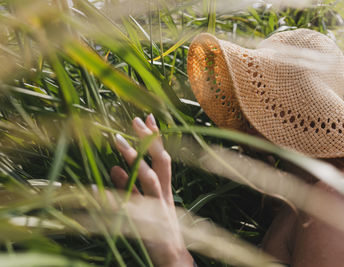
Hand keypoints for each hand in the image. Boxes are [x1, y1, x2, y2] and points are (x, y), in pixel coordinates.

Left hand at [111, 114, 192, 266]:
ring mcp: (158, 209)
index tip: (148, 117)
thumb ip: (131, 187)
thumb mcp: (147, 205)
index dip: (157, 138)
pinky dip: (115, 197)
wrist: (172, 260)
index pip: (163, 159)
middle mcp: (164, 195)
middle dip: (149, 142)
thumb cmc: (159, 231)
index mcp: (165, 190)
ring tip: (117, 141)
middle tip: (135, 121)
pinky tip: (97, 187)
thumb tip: (114, 166)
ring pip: (149, 179)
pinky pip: (130, 209)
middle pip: (161, 164)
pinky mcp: (148, 225)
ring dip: (135, 159)